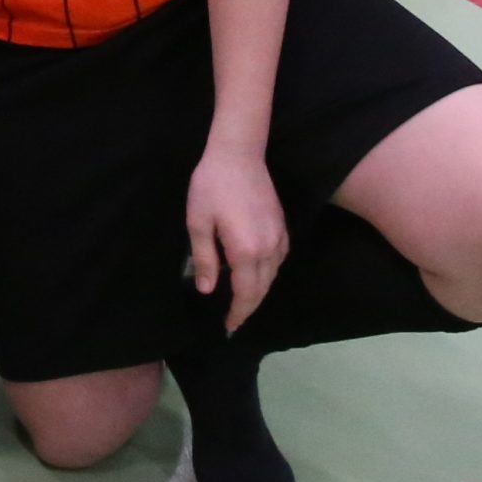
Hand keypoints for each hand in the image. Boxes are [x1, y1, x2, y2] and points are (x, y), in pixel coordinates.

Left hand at [185, 144, 287, 333]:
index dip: (239, 313)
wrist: (238, 154)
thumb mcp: (198, 223)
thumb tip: (207, 290)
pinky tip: (256, 273)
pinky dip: (268, 273)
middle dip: (248, 307)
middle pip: (262, 289)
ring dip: (259, 291)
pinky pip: (279, 259)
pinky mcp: (282, 227)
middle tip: (234, 320)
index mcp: (246, 251)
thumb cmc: (211, 186)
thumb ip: (204, 259)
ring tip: (242, 300)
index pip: (246, 293)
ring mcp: (279, 237)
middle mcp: (269, 249)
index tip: (229, 327)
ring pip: (273, 275)